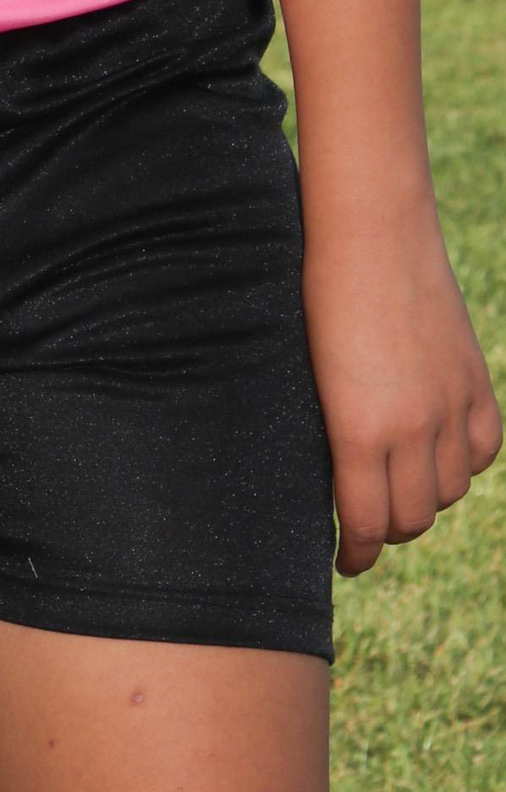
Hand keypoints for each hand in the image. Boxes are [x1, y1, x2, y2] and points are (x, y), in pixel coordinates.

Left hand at [303, 211, 501, 575]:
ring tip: (401, 490)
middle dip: (388, 533)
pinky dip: (463, 463)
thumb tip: (335, 478)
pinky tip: (441, 456)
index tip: (346, 561)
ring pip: (449, 491)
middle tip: (370, 528)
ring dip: (426, 500)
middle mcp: (410, 428)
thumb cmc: (315, 293)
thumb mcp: (310, 371)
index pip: (366, 524)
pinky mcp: (475, 382)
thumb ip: (331, 428)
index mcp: (355, 430)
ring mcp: (449, 405)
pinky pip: (482, 450)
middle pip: (411, 519)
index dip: (357, 553)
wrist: (369, 231)